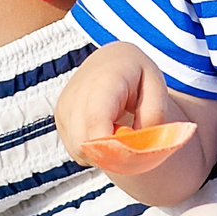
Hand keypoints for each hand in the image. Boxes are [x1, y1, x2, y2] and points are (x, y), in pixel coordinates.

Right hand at [55, 43, 174, 152]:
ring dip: (102, 154)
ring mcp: (64, 106)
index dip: (112, 148)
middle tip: (130, 143)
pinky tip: (106, 133)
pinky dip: (93, 151)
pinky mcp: (59, 117)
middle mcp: (77, 92)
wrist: (111, 60)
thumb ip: (153, 116)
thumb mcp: (157, 87)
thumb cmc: (137, 75)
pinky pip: (75, 149)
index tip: (133, 154)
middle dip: (111, 155)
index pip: (97, 121)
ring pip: (79, 150)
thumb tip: (138, 146)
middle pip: (85, 142)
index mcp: (104, 80)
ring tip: (119, 132)